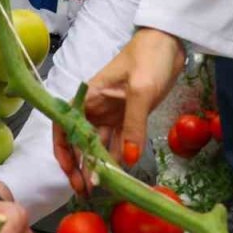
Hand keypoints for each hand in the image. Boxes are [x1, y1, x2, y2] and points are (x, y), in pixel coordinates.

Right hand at [53, 27, 183, 194]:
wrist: (169, 42)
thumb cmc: (148, 58)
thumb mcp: (140, 90)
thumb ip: (133, 125)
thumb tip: (128, 159)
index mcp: (88, 97)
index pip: (65, 126)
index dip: (63, 150)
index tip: (70, 171)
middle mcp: (95, 107)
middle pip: (81, 141)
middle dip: (81, 165)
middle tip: (87, 190)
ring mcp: (111, 113)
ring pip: (100, 144)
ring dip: (100, 165)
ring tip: (103, 187)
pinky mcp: (128, 116)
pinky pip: (120, 141)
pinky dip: (120, 156)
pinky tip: (121, 173)